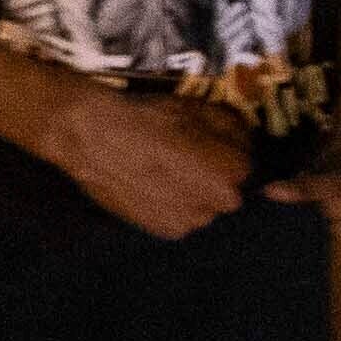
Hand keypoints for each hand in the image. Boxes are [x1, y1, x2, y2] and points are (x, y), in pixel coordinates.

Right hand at [30, 84, 259, 244]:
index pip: (248, 167)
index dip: (227, 154)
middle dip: (213, 178)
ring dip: (192, 195)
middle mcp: (219, 203)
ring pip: (202, 207)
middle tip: (183, 160)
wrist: (93, 137)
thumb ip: (232, 128)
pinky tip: (150, 187)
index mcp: (233, 172)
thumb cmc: (147, 119)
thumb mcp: (197, 109)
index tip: (208, 146)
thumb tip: (243, 141)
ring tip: (162, 174)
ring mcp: (191, 221)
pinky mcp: (164, 231)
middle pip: (227, 191)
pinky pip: (179, 218)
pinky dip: (170, 207)